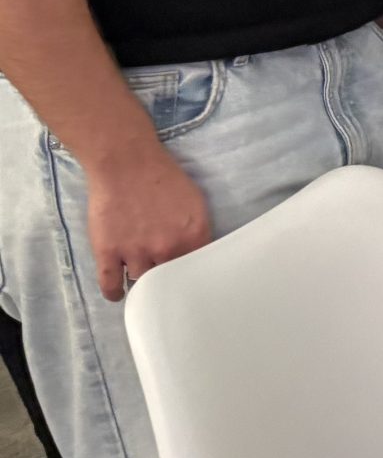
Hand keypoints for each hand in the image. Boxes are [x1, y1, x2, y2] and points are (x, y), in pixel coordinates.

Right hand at [87, 140, 210, 301]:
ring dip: (143, 284)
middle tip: (166, 286)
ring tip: (143, 286)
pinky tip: (118, 293)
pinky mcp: (108, 253)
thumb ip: (198, 230)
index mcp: (193, 235)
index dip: (193, 276)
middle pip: (171, 280)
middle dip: (169, 283)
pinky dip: (114, 293)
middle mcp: (167, 248)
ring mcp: (135, 252)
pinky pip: (110, 286)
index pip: (198, 269)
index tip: (189, 282)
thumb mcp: (195, 201)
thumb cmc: (162, 177)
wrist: (126, 163)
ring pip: (142, 283)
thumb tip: (199, 253)